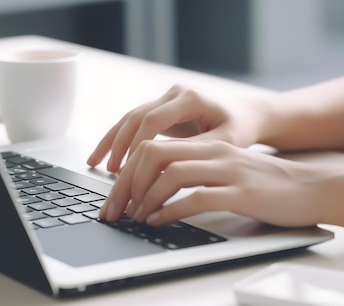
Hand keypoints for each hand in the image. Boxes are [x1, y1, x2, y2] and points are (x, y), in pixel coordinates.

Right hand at [87, 84, 265, 172]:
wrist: (247, 114)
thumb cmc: (240, 129)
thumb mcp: (225, 142)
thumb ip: (195, 151)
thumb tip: (163, 169)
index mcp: (191, 98)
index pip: (155, 119)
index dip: (138, 145)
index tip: (126, 169)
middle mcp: (175, 93)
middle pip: (136, 117)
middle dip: (119, 147)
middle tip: (108, 174)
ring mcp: (166, 99)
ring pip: (130, 119)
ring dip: (112, 142)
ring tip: (95, 164)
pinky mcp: (162, 109)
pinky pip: (134, 124)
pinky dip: (118, 140)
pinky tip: (105, 157)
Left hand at [99, 139, 337, 227]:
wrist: (314, 188)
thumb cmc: (269, 186)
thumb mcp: (229, 172)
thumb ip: (198, 174)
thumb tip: (158, 190)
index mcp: (209, 146)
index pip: (153, 146)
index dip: (127, 170)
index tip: (115, 195)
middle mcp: (216, 153)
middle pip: (154, 155)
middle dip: (126, 184)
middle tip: (115, 210)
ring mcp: (229, 172)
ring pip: (171, 174)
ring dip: (146, 197)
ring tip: (136, 217)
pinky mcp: (243, 194)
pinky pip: (196, 198)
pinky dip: (170, 210)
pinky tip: (159, 221)